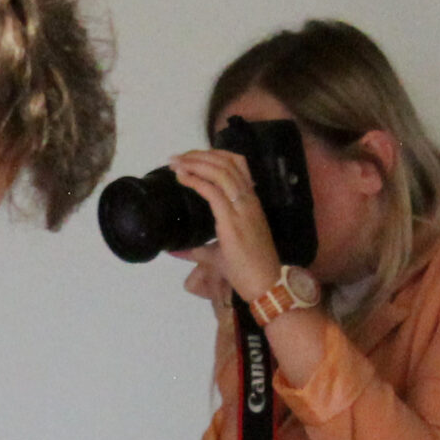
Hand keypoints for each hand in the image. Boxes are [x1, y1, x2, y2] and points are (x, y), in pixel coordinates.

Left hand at [167, 149, 281, 303]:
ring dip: (195, 163)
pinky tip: (182, 177)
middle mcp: (249, 200)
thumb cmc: (248, 271)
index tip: (191, 158)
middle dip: (199, 155)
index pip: (237, 164)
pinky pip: (212, 191)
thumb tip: (175, 251)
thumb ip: (198, 250)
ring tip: (176, 163)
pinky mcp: (232, 220)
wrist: (265, 285)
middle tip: (177, 157)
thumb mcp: (219, 255)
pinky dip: (195, 179)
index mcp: (251, 202)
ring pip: (220, 171)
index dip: (213, 155)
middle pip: (226, 162)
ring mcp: (242, 208)